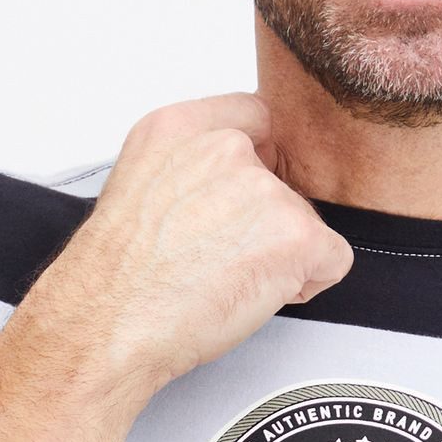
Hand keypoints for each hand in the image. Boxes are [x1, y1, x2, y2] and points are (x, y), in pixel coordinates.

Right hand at [26, 94, 353, 397]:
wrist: (109, 322)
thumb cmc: (116, 279)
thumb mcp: (138, 191)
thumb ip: (188, 170)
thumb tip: (225, 194)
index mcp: (179, 128)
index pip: (254, 119)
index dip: (257, 166)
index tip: (237, 202)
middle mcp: (225, 147)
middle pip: (281, 177)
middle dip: (264, 222)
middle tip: (218, 258)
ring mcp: (264, 188)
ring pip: (304, 222)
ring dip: (280, 256)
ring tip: (226, 281)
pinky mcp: (295, 232)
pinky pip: (332, 257)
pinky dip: (306, 284)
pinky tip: (256, 295)